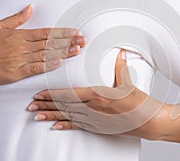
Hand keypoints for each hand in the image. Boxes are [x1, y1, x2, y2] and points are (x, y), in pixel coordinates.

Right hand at [0, 5, 85, 86]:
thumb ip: (17, 18)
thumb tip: (30, 8)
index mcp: (20, 35)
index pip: (46, 32)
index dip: (62, 33)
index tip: (75, 32)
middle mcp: (22, 46)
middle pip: (50, 43)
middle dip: (68, 41)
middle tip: (83, 40)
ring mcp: (20, 59)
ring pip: (46, 54)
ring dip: (63, 52)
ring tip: (77, 50)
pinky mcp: (17, 72)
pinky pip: (35, 68)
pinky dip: (47, 65)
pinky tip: (59, 62)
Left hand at [29, 50, 165, 137]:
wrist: (148, 121)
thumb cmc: (139, 103)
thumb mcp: (128, 82)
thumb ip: (120, 66)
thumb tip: (120, 52)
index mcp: (97, 95)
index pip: (68, 94)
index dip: (52, 94)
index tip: (40, 93)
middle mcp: (93, 108)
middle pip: (64, 106)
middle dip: (46, 105)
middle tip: (31, 105)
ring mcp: (94, 120)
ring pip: (68, 117)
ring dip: (51, 116)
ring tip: (37, 115)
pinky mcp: (99, 127)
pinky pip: (79, 126)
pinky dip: (66, 126)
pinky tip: (56, 127)